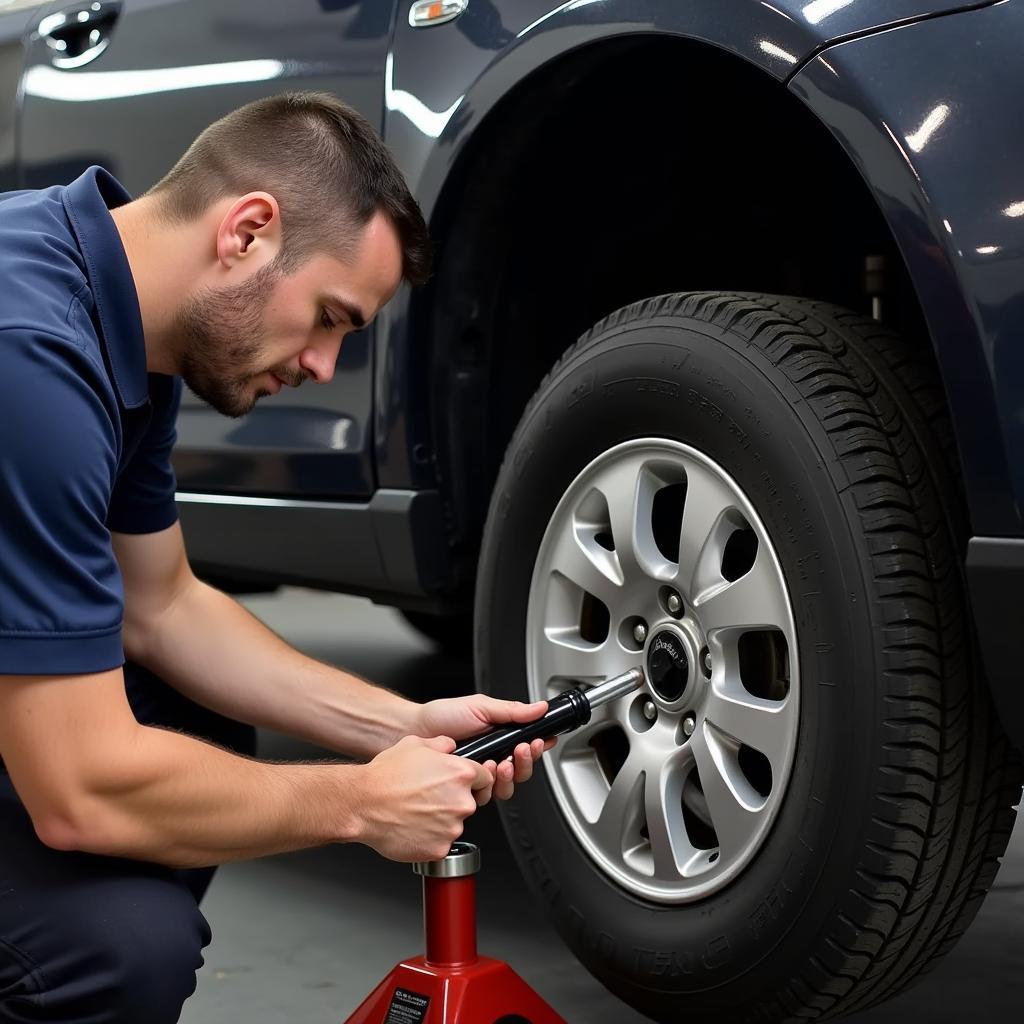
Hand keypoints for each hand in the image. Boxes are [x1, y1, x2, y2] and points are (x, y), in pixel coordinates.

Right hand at [352, 735, 491, 861]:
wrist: (363, 804)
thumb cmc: (386, 775)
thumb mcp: (414, 744)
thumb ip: (441, 743)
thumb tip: (449, 746)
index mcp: (461, 773)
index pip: (485, 778)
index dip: (472, 780)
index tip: (459, 784)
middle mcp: (462, 801)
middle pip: (470, 802)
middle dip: (453, 801)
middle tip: (428, 799)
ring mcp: (452, 827)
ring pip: (455, 824)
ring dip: (441, 821)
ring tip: (416, 812)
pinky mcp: (440, 848)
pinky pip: (441, 843)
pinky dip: (430, 838)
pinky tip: (413, 826)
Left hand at [414, 695, 551, 804]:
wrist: (415, 729)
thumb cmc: (443, 715)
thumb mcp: (482, 706)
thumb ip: (512, 711)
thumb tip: (540, 708)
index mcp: (499, 737)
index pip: (526, 748)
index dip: (536, 748)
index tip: (541, 741)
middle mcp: (492, 757)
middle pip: (521, 771)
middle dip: (525, 761)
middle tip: (521, 750)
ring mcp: (479, 774)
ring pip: (507, 787)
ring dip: (509, 775)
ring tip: (501, 762)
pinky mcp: (466, 788)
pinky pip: (486, 796)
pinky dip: (489, 786)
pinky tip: (484, 771)